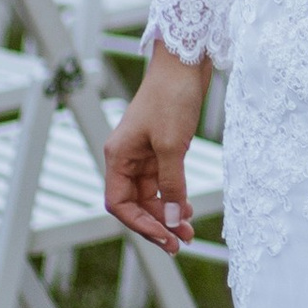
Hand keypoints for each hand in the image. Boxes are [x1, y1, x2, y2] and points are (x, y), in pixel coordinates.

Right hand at [104, 49, 210, 255]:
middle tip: (180, 244)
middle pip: (136, 204)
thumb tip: (172, 221)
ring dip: (169, 215)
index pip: (119, 203)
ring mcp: (144, 154)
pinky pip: (164, 183)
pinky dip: (175, 199)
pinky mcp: (162, 150)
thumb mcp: (171, 146)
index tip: (164, 237)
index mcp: (118, 157)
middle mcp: (127, 158)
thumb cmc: (172, 98)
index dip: (140, 224)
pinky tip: (188, 211)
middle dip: (157, 225)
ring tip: (189, 233)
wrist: (186, 63)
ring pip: (152, 196)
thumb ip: (171, 186)